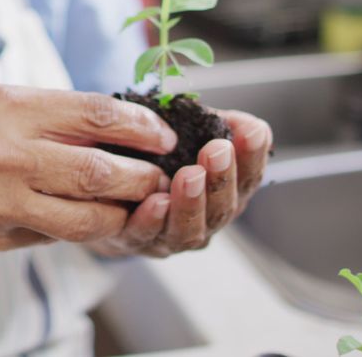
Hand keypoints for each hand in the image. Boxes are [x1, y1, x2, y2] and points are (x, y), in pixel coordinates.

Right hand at [0, 85, 177, 256]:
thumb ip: (49, 117)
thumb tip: (115, 130)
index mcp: (7, 107)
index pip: (94, 114)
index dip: (140, 126)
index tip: (165, 134)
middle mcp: (4, 153)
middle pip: (98, 170)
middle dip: (142, 176)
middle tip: (162, 176)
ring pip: (83, 216)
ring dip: (121, 213)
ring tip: (137, 205)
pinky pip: (50, 235)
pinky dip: (78, 228)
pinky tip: (91, 219)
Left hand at [85, 109, 271, 258]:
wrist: (109, 195)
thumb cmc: (156, 161)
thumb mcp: (186, 137)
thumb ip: (211, 127)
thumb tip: (240, 121)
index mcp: (223, 194)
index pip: (247, 179)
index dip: (253, 156)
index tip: (252, 132)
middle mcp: (204, 222)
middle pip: (222, 208)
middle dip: (222, 178)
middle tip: (217, 151)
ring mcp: (171, 237)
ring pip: (189, 229)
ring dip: (192, 202)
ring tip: (190, 175)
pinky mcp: (135, 241)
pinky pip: (145, 234)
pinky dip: (153, 219)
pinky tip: (156, 202)